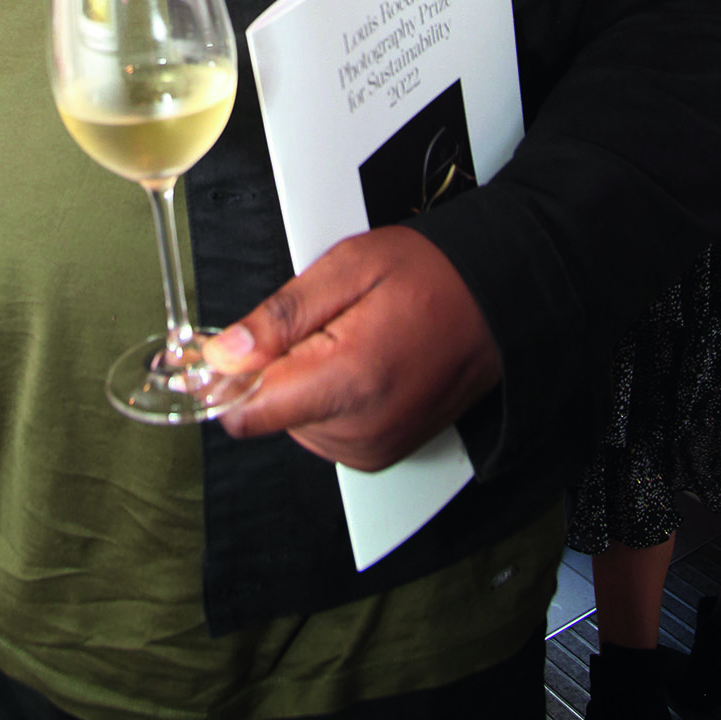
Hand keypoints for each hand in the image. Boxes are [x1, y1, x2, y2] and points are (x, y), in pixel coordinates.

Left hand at [203, 226, 500, 471]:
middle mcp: (361, 430)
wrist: (497, 303)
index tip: (229, 348)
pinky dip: (328, 399)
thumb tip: (223, 354)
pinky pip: (325, 431)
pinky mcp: (381, 454)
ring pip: (293, 423)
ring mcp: (373, 448)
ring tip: (348, 338)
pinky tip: (359, 362)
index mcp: (348, 381)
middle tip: (322, 323)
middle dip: (277, 366)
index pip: (246, 410)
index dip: (227, 375)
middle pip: (269, 413)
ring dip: (303, 382)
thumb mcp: (347, 267)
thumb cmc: (433, 277)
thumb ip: (279, 316)